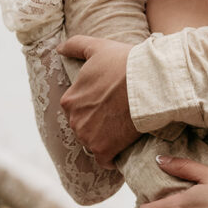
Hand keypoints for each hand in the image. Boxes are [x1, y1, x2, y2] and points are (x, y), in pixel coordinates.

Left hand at [57, 35, 139, 164]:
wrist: (149, 83)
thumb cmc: (124, 63)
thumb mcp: (98, 47)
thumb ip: (75, 46)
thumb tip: (59, 48)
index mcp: (69, 100)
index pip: (78, 108)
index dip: (95, 105)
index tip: (109, 102)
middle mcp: (74, 121)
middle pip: (84, 126)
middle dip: (97, 123)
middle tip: (118, 114)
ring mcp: (88, 137)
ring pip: (93, 143)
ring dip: (105, 140)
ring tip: (123, 129)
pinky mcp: (103, 151)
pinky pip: (104, 161)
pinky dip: (111, 158)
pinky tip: (121, 148)